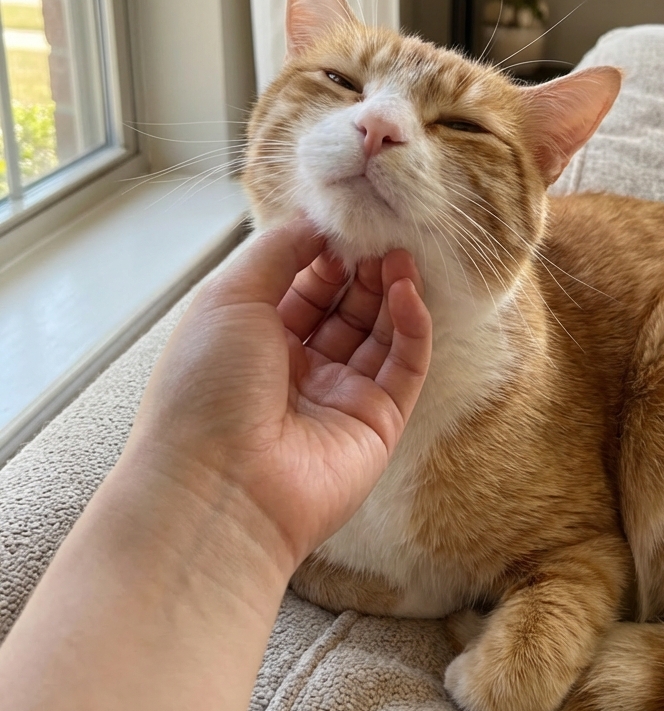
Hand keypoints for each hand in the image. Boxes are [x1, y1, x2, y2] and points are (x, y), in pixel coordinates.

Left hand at [118, 216, 430, 580]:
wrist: (219, 488)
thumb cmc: (205, 389)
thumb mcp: (227, 297)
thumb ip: (276, 251)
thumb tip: (317, 222)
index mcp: (254, 339)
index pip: (303, 284)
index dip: (326, 251)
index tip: (348, 222)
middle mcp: (298, 368)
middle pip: (345, 305)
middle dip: (363, 267)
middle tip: (382, 235)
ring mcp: (340, 396)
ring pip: (380, 332)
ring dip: (392, 290)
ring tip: (401, 255)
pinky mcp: (378, 422)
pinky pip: (405, 367)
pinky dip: (412, 327)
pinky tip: (406, 293)